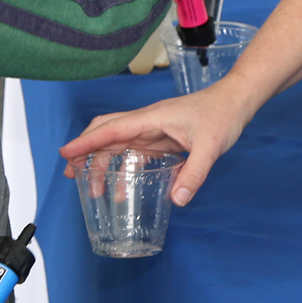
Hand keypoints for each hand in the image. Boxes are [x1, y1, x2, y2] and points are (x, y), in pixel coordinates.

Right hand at [59, 78, 254, 206]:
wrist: (235, 102)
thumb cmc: (222, 115)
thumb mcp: (210, 146)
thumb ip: (194, 173)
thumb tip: (177, 200)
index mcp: (152, 118)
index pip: (111, 129)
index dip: (86, 142)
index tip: (66, 154)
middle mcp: (147, 123)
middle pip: (107, 134)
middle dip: (86, 152)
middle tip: (71, 174)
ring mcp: (153, 130)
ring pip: (118, 144)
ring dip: (102, 163)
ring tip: (93, 189)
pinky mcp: (162, 139)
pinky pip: (135, 153)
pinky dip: (124, 169)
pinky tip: (123, 188)